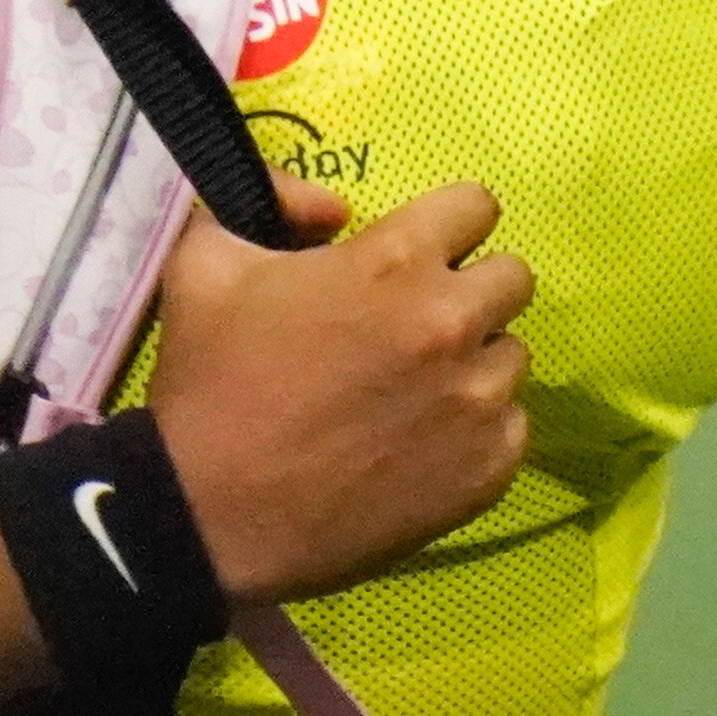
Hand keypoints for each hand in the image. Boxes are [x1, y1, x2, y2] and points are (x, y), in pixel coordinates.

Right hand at [149, 174, 534, 605]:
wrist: (209, 516)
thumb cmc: (209, 384)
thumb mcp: (204, 262)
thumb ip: (272, 199)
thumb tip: (331, 207)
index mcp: (395, 261)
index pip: (476, 206)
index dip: (444, 225)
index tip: (419, 254)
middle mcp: (454, 322)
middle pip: (512, 279)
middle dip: (468, 290)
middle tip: (414, 324)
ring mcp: (478, 401)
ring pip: (511, 357)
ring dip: (472, 364)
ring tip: (412, 394)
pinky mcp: (489, 470)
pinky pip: (511, 429)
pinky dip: (475, 432)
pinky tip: (419, 447)